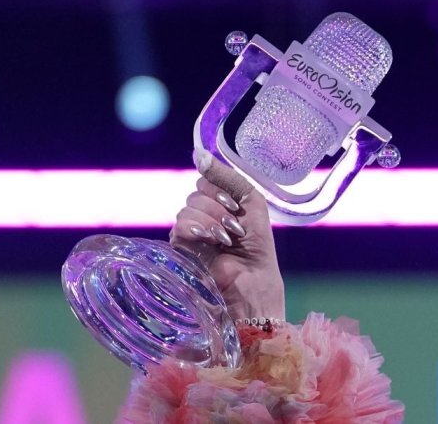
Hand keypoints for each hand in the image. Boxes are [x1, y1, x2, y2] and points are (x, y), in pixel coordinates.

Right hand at [169, 149, 284, 320]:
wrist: (253, 284)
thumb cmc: (258, 248)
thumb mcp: (250, 203)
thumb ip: (227, 177)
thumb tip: (198, 153)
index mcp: (221, 205)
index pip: (206, 180)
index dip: (220, 188)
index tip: (235, 206)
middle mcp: (203, 217)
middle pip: (196, 192)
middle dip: (219, 207)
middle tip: (234, 229)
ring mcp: (190, 234)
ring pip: (188, 208)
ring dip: (212, 221)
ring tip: (226, 240)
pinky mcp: (180, 250)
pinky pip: (179, 226)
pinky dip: (198, 230)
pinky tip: (211, 243)